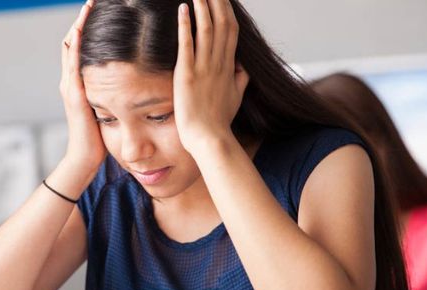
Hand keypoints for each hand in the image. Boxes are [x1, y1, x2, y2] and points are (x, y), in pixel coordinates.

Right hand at [59, 0, 106, 176]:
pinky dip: (76, 45)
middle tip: (93, 0)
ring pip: (70, 47)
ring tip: (87, 6)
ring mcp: (70, 86)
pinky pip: (73, 64)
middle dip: (83, 20)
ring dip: (78, 25)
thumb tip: (129, 82)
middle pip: (73, 41)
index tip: (102, 10)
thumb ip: (113, 94)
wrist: (86, 159)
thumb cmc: (100, 139)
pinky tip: (81, 29)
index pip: (83, 48)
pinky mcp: (73, 94)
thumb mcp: (108, 109)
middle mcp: (71, 81)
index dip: (90, 28)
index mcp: (81, 83)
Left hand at [173, 0, 249, 153]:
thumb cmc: (219, 121)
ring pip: (206, 30)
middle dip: (217, 3)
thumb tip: (243, 67)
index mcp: (229, 67)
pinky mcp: (188, 75)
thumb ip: (240, 80)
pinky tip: (183, 9)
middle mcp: (219, 64)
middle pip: (221, 25)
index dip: (227, 12)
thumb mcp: (235, 97)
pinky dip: (185, 26)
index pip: (231, 32)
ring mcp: (204, 69)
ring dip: (203, 8)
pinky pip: (187, 46)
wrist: (210, 138)